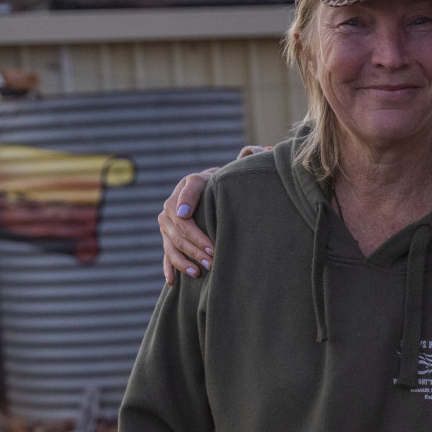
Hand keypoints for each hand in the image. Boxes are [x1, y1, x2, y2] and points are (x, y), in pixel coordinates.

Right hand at [158, 145, 266, 279]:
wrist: (215, 195)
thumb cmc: (229, 187)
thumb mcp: (235, 173)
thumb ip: (248, 162)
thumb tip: (265, 150)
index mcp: (191, 182)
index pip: (187, 190)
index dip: (185, 203)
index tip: (186, 216)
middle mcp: (174, 201)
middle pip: (178, 224)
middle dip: (195, 242)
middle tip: (213, 255)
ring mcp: (167, 221)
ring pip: (171, 242)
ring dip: (184, 258)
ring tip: (200, 271)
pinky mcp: (168, 238)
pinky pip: (166, 254)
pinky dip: (170, 267)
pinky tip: (174, 281)